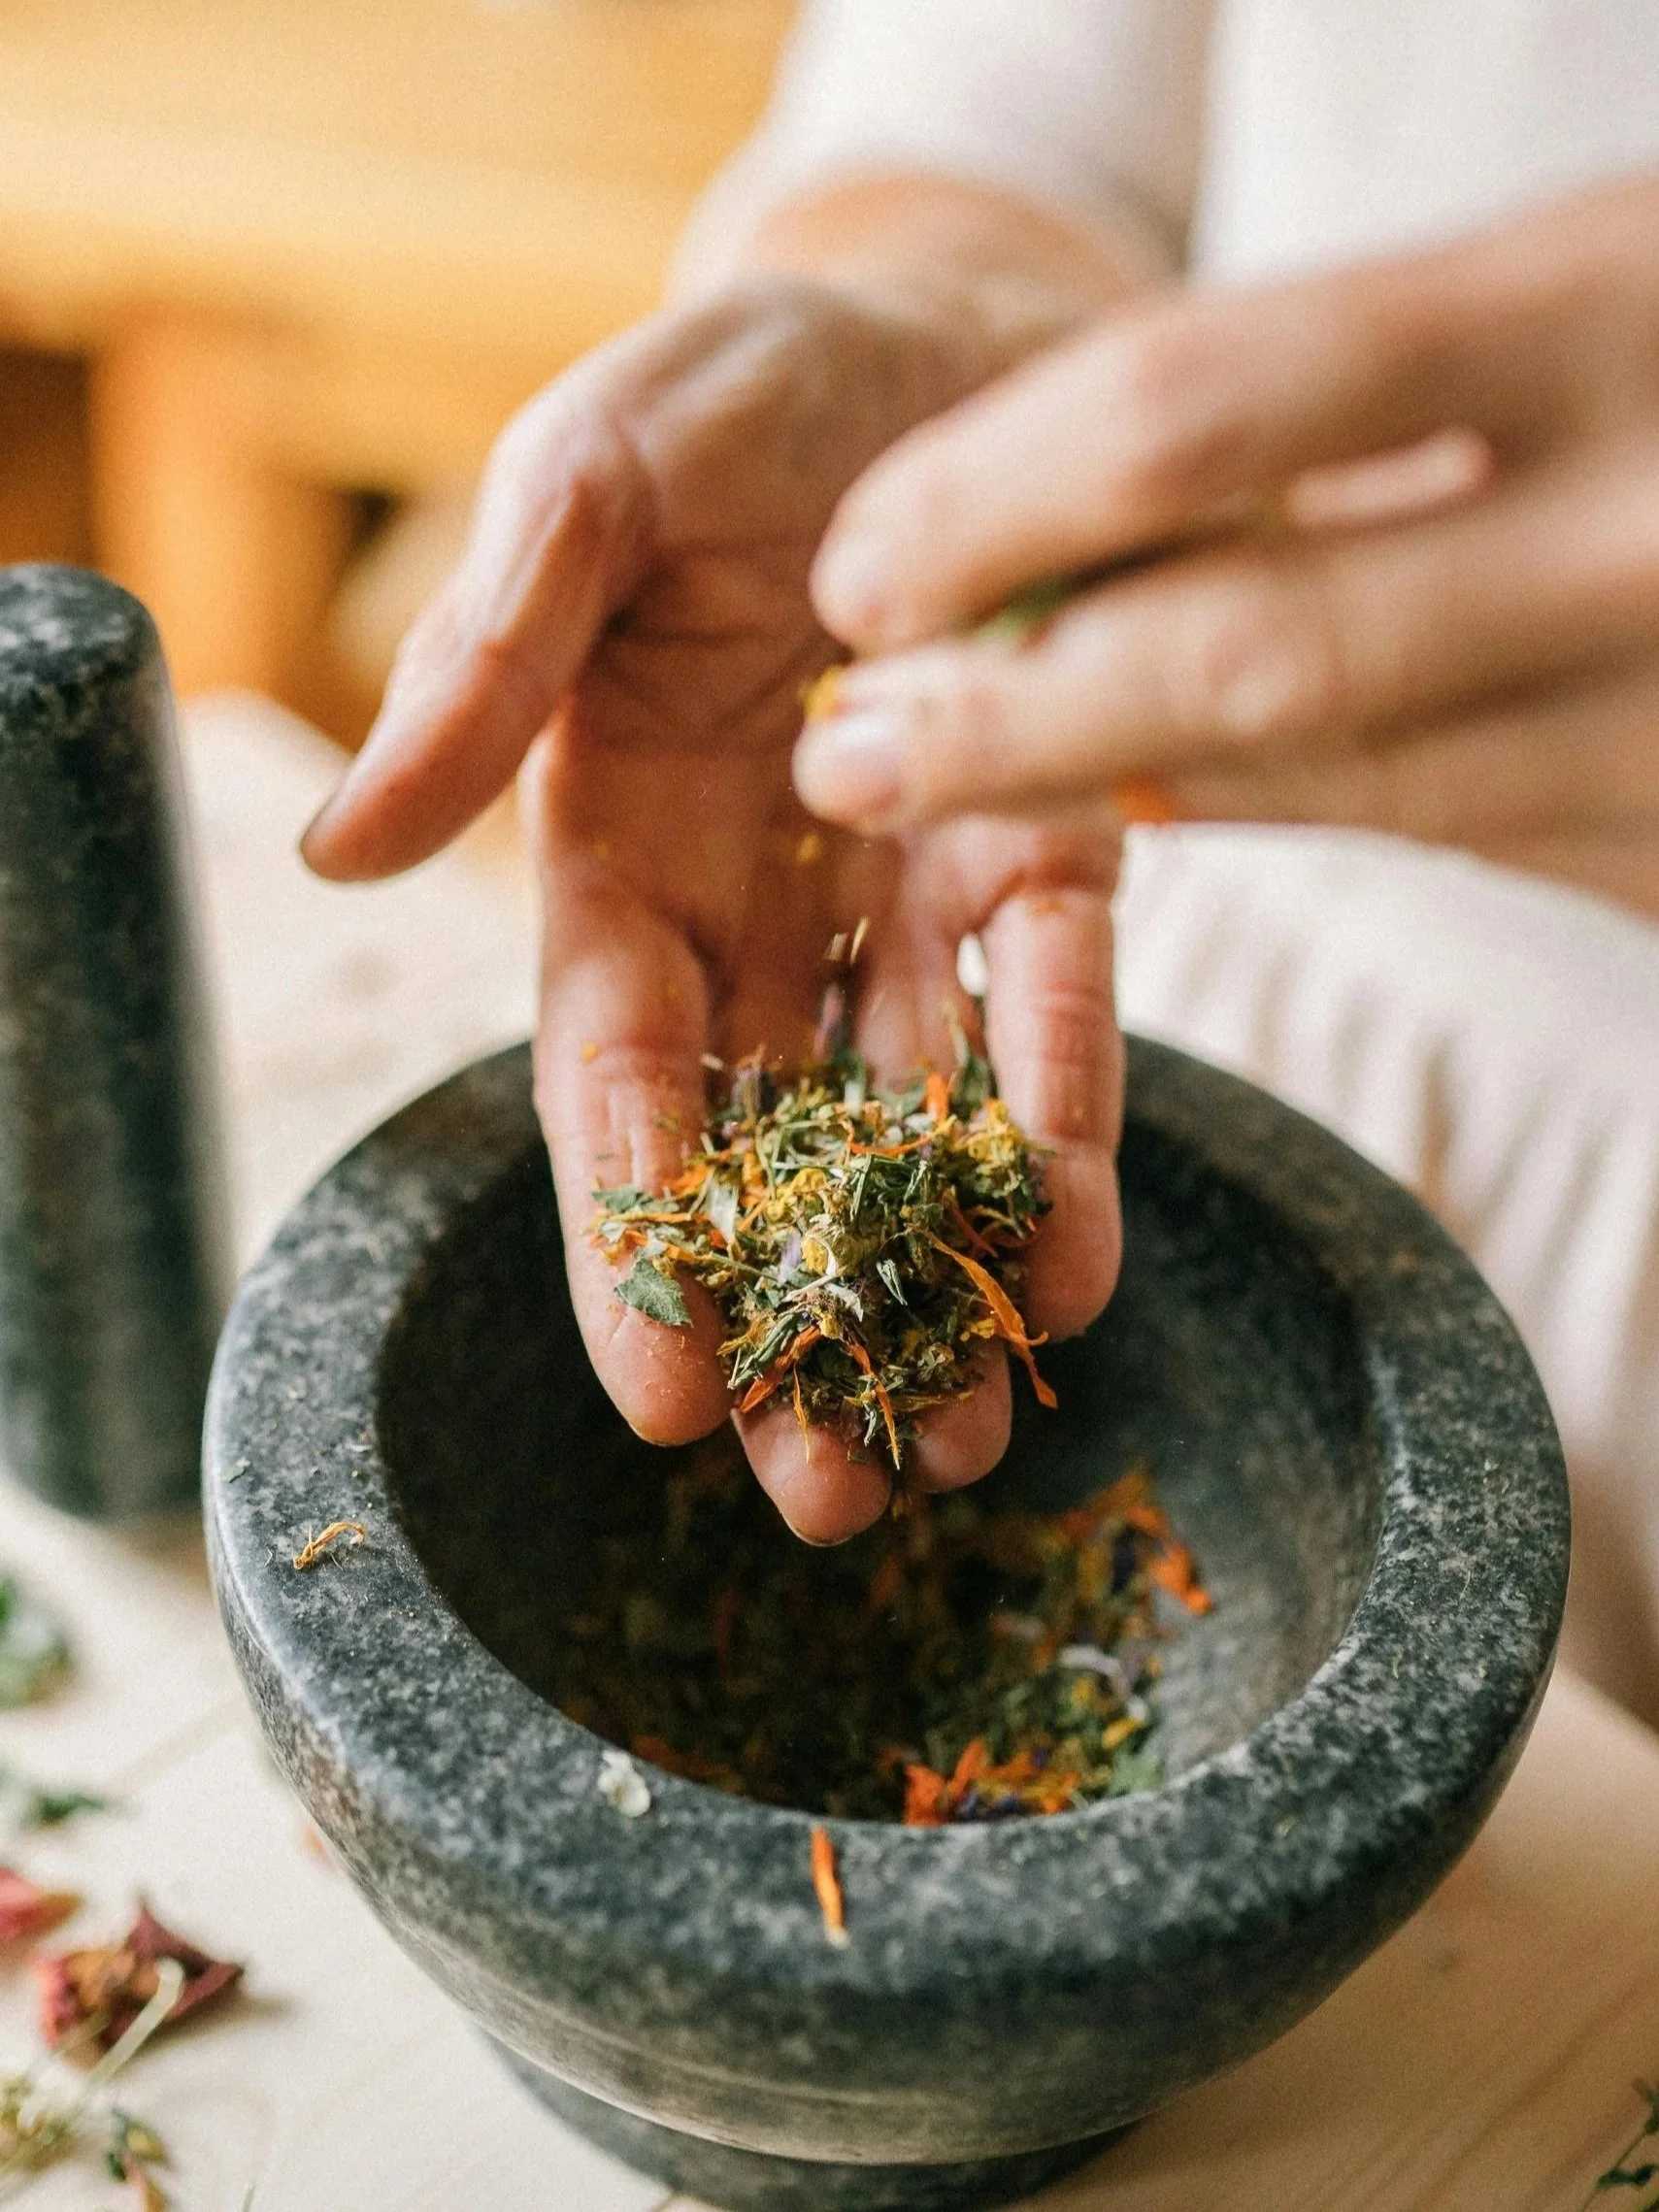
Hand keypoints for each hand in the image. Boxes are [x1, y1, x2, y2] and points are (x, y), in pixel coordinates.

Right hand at [303, 278, 1124, 1540]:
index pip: (613, 1074)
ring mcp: (915, 893)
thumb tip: (339, 851)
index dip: (627, 1235)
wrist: (945, 323)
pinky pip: (1060, 1012)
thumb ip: (482, 665)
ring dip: (937, 1286)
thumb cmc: (738, 384)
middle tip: (827, 1502)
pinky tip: (1073, 1269)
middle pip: (769, 1148)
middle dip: (793, 1324)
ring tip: (966, 1449)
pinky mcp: (1057, 855)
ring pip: (915, 1124)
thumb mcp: (585, 486)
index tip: (654, 1396)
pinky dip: (1067, 1130)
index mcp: (618, 846)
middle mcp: (763, 902)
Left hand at [795, 179, 1658, 912]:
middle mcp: (1653, 522)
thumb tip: (1065, 533)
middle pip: (1237, 643)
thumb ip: (1363, 388)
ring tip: (925, 772)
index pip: (1213, 403)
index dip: (996, 493)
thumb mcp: (1589, 284)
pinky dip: (1253, 802)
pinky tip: (1130, 790)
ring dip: (1091, 782)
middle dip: (997, 707)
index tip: (862, 562)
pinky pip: (1425, 822)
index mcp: (1618, 298)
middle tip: (844, 731)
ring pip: (1323, 769)